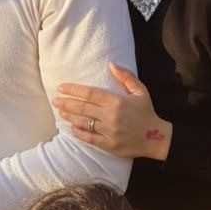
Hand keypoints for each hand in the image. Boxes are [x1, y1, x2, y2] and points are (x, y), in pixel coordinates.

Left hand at [53, 63, 170, 160]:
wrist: (156, 138)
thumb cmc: (146, 112)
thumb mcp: (140, 91)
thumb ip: (126, 77)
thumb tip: (111, 64)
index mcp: (117, 101)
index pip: (90, 93)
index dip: (74, 90)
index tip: (61, 88)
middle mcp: (110, 116)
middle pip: (83, 108)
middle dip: (66, 103)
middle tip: (55, 100)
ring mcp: (109, 131)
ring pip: (84, 123)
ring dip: (70, 117)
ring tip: (60, 112)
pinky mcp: (109, 145)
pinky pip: (90, 138)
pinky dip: (79, 133)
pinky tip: (71, 128)